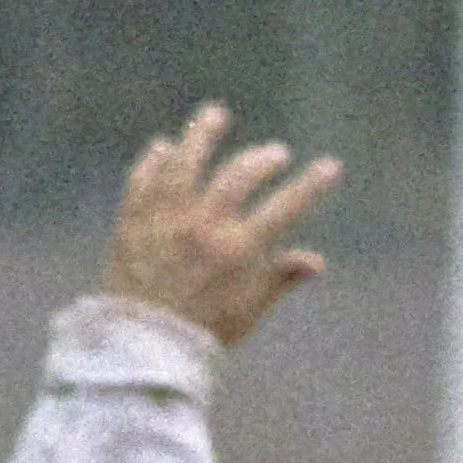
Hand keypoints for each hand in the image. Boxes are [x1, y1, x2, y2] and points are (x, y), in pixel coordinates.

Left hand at [103, 103, 338, 347]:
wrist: (137, 347)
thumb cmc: (197, 336)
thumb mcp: (246, 312)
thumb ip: (278, 280)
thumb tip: (317, 261)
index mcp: (235, 250)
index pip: (284, 208)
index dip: (310, 185)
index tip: (330, 166)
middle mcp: (201, 226)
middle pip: (238, 175)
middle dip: (262, 159)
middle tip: (274, 154)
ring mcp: (164, 219)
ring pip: (185, 163)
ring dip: (202, 135)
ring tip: (215, 115)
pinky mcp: (132, 222)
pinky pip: (142, 180)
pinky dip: (153, 161)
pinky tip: (162, 148)